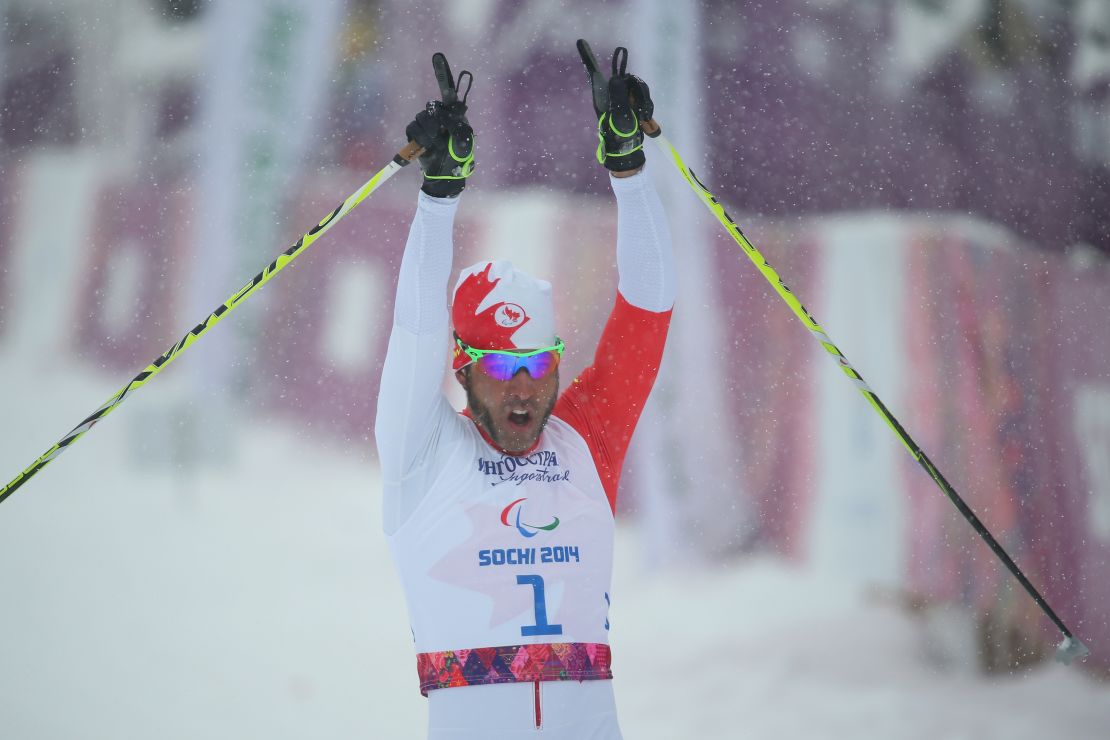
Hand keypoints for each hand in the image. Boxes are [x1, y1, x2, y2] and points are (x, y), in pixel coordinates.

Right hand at [405, 53, 474, 197]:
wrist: (443, 178)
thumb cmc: (458, 161)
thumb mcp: (464, 142)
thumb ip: (457, 125)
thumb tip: (442, 113)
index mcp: (456, 116)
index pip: (449, 92)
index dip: (443, 73)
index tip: (437, 55)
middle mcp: (441, 117)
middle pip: (432, 106)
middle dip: (436, 122)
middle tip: (441, 136)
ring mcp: (428, 125)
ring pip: (421, 117)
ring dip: (428, 133)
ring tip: (435, 145)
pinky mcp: (416, 134)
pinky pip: (412, 128)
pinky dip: (418, 138)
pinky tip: (425, 148)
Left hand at [577, 41, 656, 172]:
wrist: (627, 151)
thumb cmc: (618, 136)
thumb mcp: (618, 115)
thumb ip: (618, 95)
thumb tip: (617, 77)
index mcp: (602, 96)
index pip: (595, 73)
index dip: (587, 57)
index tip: (580, 41)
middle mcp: (612, 95)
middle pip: (627, 78)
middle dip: (638, 91)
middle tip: (642, 110)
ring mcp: (624, 99)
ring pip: (638, 87)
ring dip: (644, 102)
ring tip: (644, 119)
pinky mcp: (634, 104)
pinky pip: (644, 98)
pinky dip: (647, 108)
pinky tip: (646, 121)